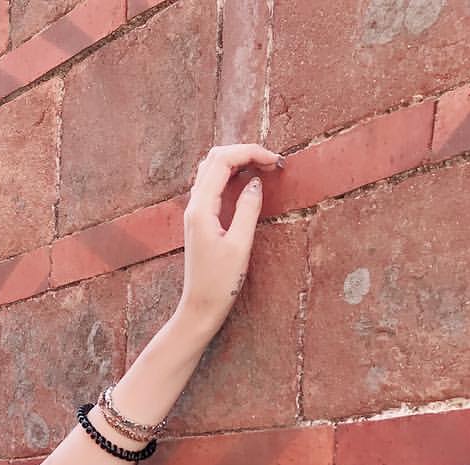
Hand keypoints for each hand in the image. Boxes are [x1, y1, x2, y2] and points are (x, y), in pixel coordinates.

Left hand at [176, 142, 284, 337]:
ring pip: (212, 169)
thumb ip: (247, 209)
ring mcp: (195, 212)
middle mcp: (193, 206)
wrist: (200, 307)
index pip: (223, 161)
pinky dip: (230, 175)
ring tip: (262, 168)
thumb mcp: (240, 245)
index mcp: (201, 208)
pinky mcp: (200, 220)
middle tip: (271, 162)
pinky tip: (247, 183)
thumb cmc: (220, 283)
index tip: (276, 162)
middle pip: (215, 158)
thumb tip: (256, 181)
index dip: (251, 152)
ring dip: (237, 161)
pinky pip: (212, 185)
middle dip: (244, 152)